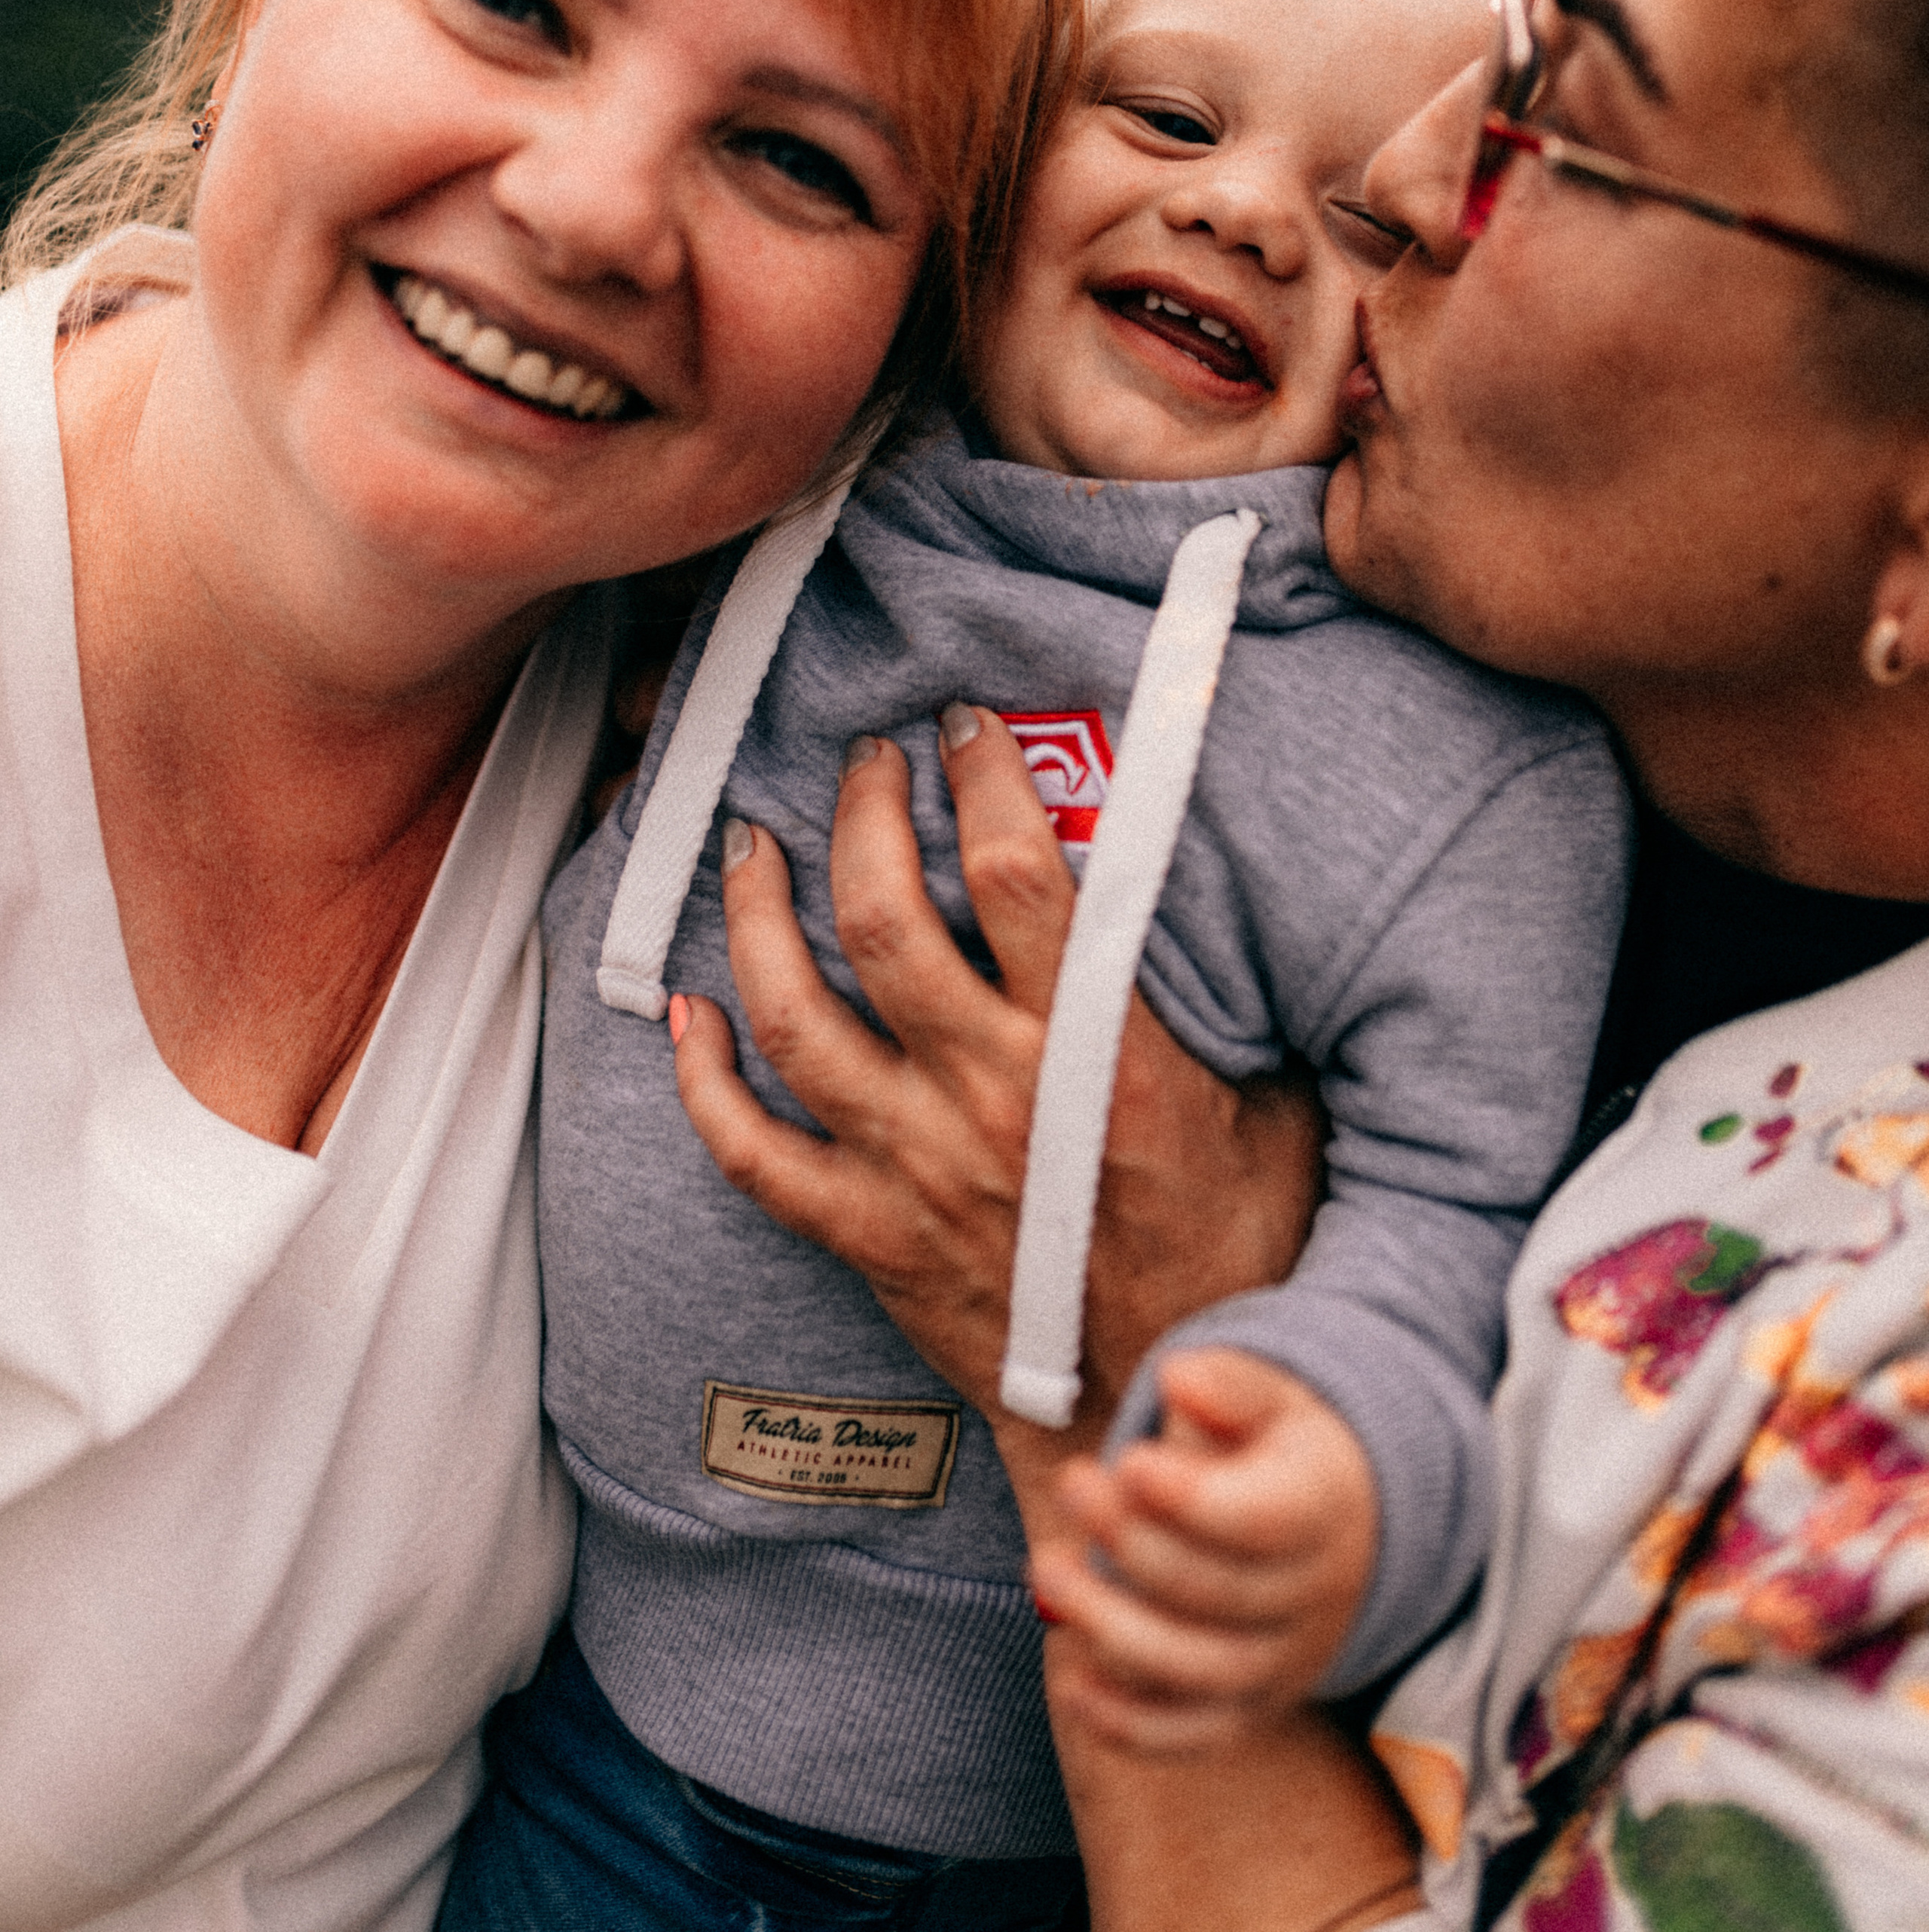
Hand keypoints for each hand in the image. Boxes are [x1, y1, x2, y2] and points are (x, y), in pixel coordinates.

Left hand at [672, 708, 1322, 1483]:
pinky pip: (752, 1154)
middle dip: (862, 815)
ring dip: (760, 918)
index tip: (967, 727)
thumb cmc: (1233, 1262)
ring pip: (795, 1017)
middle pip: (885, 918)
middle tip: (864, 764)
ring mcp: (914, 1171)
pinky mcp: (867, 1237)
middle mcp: (989, 1100)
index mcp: (1095, 1057)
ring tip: (755, 848)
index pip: (1019, 874)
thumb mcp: (1275, 1116)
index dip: (985, 777)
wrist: (1158, 1419)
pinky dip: (704, 1084)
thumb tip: (1230, 904)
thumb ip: (1232, 1013)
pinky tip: (689, 1015)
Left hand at [1031, 1348, 1378, 1754]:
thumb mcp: (1270, 1396)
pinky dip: (1127, 1723)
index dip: (1191, 1499)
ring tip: (1048, 1567)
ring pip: (1198, 1671)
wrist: (1343, 1528)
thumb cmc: (1282, 1448)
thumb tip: (1180, 1380)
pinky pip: (1190, 1734)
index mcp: (1324, 1508)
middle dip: (1130, 1543)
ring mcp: (1280, 1662)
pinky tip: (1070, 1681)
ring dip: (1111, 1627)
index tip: (1129, 1460)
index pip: (1263, 1521)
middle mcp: (1312, 1597)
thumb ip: (1226, 1385)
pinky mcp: (1246, 1707)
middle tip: (1071, 1483)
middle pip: (1217, 1593)